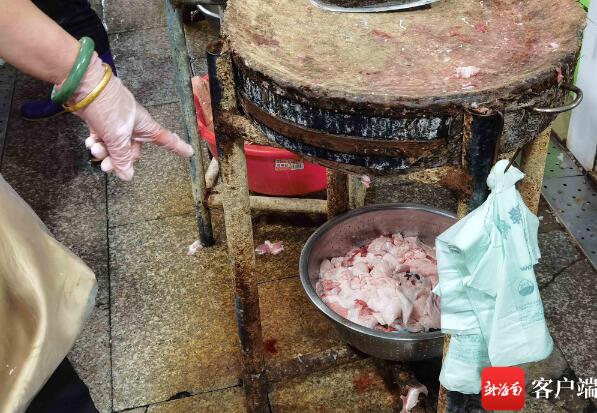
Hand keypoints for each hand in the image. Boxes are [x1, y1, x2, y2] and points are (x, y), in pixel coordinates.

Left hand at [69, 55, 192, 180]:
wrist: (85, 87)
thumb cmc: (108, 107)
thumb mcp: (117, 136)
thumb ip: (122, 157)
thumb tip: (127, 176)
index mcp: (145, 126)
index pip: (166, 140)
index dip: (178, 147)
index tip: (190, 153)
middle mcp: (133, 126)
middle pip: (132, 151)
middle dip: (119, 160)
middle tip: (107, 167)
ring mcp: (117, 124)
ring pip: (115, 147)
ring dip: (104, 152)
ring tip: (96, 149)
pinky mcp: (102, 122)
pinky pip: (103, 140)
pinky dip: (96, 144)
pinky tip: (91, 142)